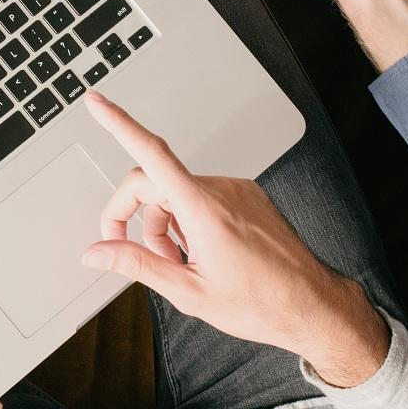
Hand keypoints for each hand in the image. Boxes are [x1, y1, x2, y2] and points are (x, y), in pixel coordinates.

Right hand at [79, 91, 388, 386]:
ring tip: (181, 262)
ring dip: (164, 224)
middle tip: (134, 253)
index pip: (151, 154)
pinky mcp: (247, 196)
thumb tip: (98, 253)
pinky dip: (188, 219)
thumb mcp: (188, 291)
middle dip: (136, 216)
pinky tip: (200, 251)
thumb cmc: (260, 302)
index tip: (96, 102)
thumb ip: (136, 265)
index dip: (118, 123)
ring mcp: (236, 190)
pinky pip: (202, 195)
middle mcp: (221, 189)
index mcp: (203, 208)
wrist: (311, 306)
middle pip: (154, 181)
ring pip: (177, 192)